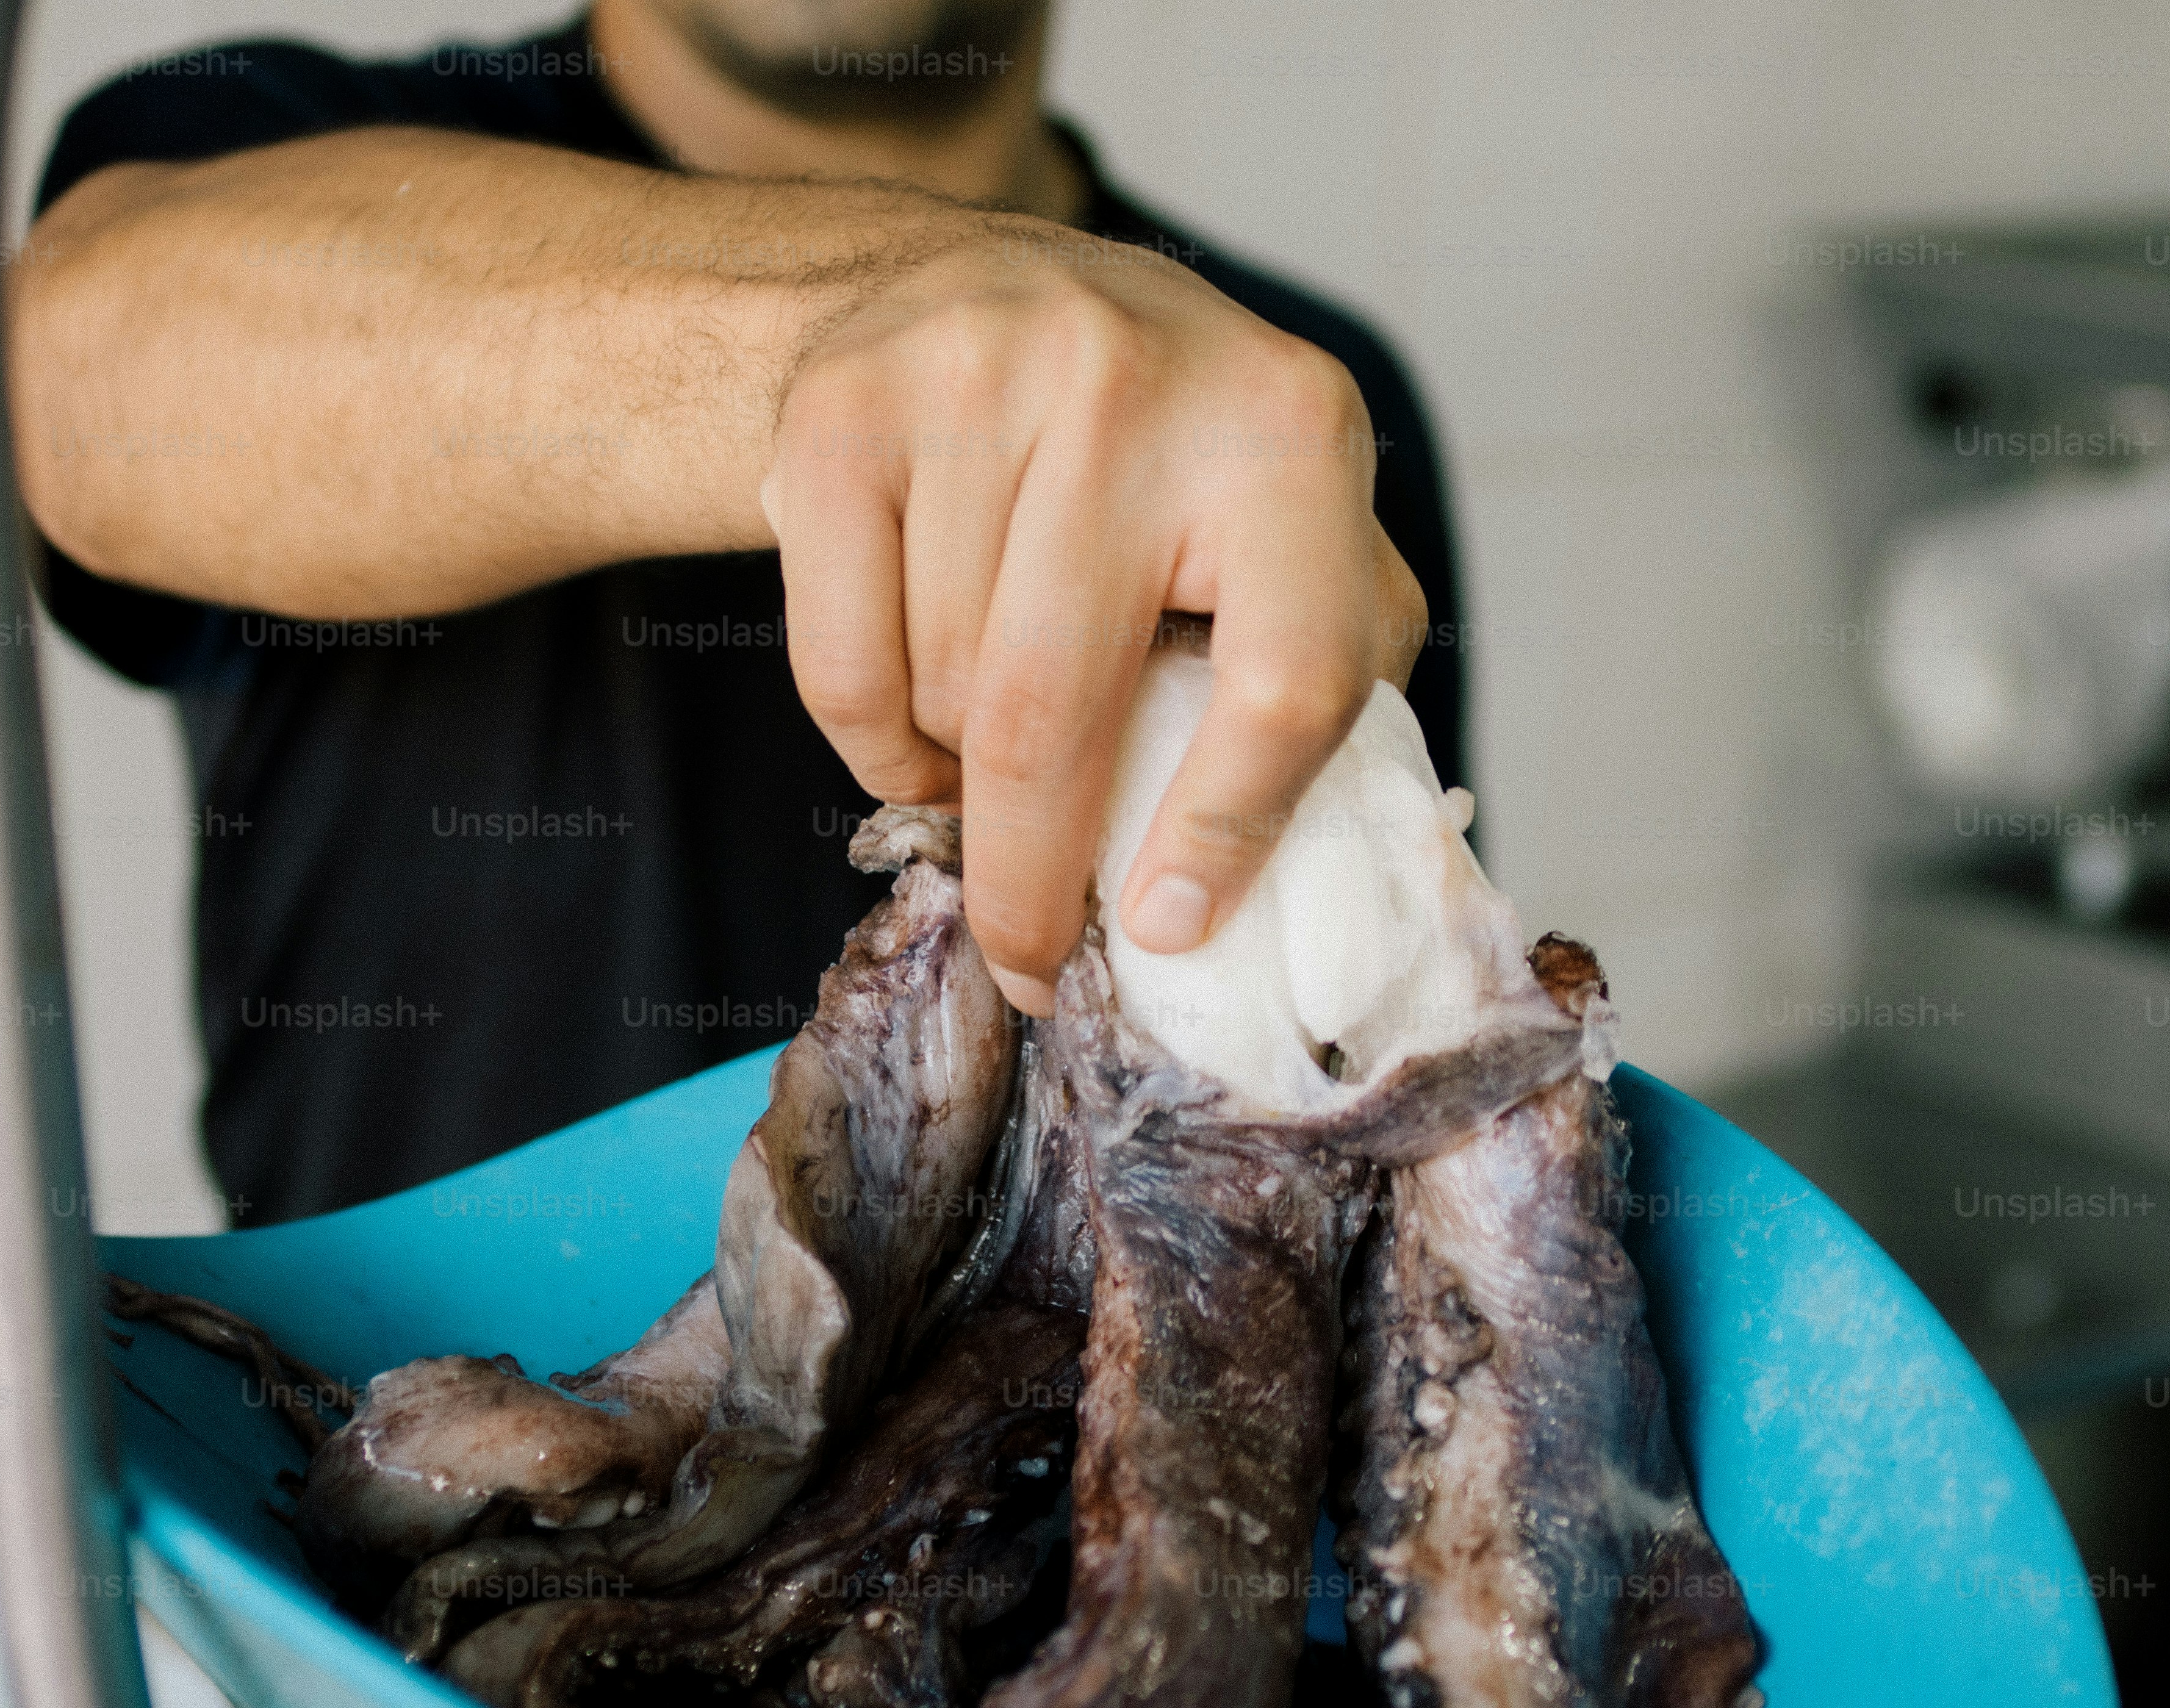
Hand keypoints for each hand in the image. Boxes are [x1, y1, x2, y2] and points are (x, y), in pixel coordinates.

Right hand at [762, 226, 1427, 1010]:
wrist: (975, 283)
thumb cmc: (1164, 450)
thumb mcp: (1294, 520)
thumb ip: (1328, 664)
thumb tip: (1291, 881)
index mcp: (1292, 431)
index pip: (1285, 682)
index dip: (1229, 832)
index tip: (1169, 932)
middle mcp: (1135, 383)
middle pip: (1064, 714)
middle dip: (1035, 879)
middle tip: (1032, 962)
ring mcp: (977, 375)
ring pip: (947, 694)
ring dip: (958, 777)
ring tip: (988, 756)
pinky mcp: (843, 405)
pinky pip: (840, 664)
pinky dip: (871, 740)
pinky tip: (912, 723)